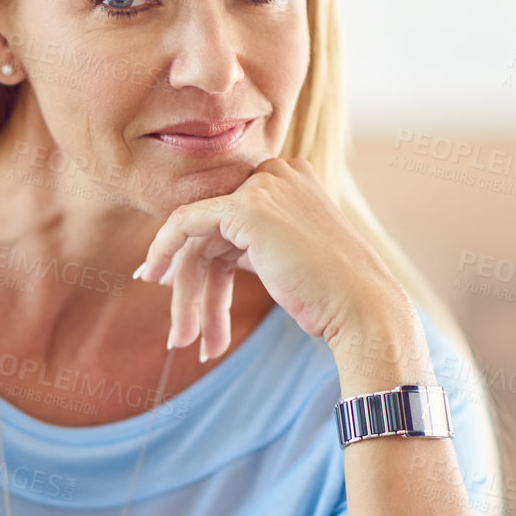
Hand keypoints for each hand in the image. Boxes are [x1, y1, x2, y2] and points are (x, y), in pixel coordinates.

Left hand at [131, 156, 410, 358]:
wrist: (362, 306)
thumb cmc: (331, 295)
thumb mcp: (284, 259)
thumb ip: (246, 246)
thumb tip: (191, 258)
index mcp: (292, 180)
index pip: (230, 219)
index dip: (199, 255)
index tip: (171, 284)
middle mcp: (277, 173)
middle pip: (213, 231)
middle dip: (192, 286)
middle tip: (181, 334)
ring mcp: (263, 186)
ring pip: (199, 238)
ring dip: (188, 296)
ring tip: (183, 342)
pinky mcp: (246, 206)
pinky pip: (184, 223)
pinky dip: (162, 251)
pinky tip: (153, 279)